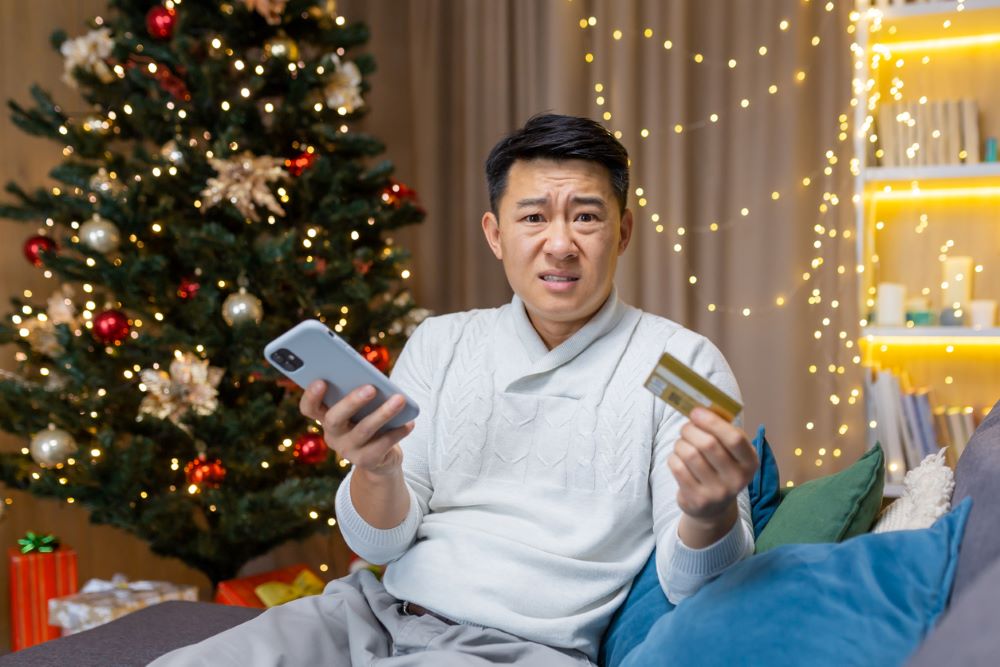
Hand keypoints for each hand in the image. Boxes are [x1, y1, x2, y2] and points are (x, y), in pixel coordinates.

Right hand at [298, 381, 413, 478]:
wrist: (380, 458)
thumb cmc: (368, 421)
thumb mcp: (360, 408)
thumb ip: (359, 393)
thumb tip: (375, 380)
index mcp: (325, 417)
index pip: (309, 408)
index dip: (311, 396)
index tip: (321, 380)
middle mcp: (332, 435)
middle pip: (334, 419)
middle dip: (352, 402)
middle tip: (371, 388)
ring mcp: (347, 450)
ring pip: (363, 430)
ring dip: (383, 413)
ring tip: (399, 399)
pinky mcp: (366, 461)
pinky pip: (383, 445)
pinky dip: (398, 431)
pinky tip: (409, 422)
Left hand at [668, 407, 757, 528]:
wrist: (713, 507)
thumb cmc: (720, 467)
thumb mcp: (730, 451)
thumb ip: (721, 430)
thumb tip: (700, 408)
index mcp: (750, 462)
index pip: (735, 438)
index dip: (712, 422)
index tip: (696, 412)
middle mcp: (737, 479)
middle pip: (708, 444)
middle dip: (691, 430)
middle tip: (686, 427)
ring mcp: (717, 492)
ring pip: (689, 454)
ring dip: (680, 443)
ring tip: (682, 444)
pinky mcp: (697, 500)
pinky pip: (677, 467)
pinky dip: (674, 457)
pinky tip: (679, 459)